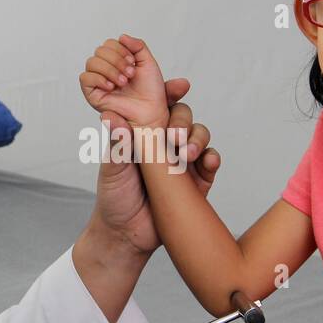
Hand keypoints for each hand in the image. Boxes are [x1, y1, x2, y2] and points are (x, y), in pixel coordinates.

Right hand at [80, 34, 170, 129]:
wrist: (151, 111)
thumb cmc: (150, 91)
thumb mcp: (148, 62)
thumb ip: (138, 46)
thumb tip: (122, 36)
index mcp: (117, 60)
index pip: (109, 44)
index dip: (121, 49)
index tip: (133, 63)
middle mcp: (106, 69)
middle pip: (100, 50)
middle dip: (117, 60)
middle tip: (130, 74)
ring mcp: (98, 81)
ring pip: (92, 62)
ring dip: (110, 70)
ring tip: (123, 82)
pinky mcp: (92, 93)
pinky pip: (85, 78)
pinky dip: (98, 79)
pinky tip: (111, 86)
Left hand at [90, 87, 221, 257]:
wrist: (127, 236)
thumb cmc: (114, 199)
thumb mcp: (112, 170)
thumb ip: (116, 145)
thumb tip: (110, 116)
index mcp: (144, 133)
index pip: (160, 106)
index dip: (171, 92)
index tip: (179, 86)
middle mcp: (165, 143)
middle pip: (184, 117)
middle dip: (184, 122)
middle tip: (175, 136)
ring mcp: (183, 161)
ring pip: (200, 136)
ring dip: (198, 140)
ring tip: (187, 154)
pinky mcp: (196, 181)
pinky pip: (210, 162)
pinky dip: (212, 159)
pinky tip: (206, 162)